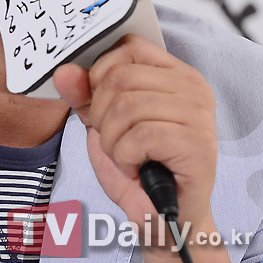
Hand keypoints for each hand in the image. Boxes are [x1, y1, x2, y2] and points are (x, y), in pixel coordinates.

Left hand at [54, 34, 225, 262]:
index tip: (101, 103)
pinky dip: (124, 155)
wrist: (163, 216)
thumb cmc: (138, 164)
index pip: (128, 46)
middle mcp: (192, 86)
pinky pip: (141, 135)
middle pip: (120, 77)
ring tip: (124, 154)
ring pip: (126, 106)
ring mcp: (199, 114)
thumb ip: (83, 93)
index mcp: (174, 72)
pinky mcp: (197, 144)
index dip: (101, 73)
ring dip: (111, 139)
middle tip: (113, 138)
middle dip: (100, 114)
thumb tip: (63, 71)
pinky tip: (136, 166)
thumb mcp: (102, 121)